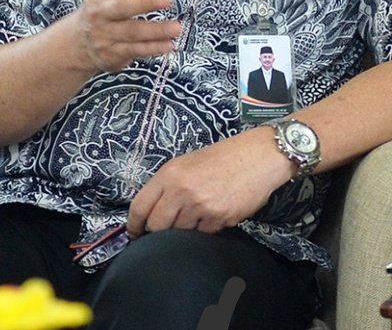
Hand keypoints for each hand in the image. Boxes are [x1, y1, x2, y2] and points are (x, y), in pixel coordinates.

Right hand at [73, 0, 181, 73]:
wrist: (79, 41)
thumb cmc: (102, 6)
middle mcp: (100, 11)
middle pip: (123, 6)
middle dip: (146, 2)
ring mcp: (105, 33)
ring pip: (132, 31)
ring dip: (156, 30)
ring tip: (176, 27)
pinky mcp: (112, 53)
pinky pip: (135, 50)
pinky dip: (152, 48)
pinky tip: (168, 45)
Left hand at [126, 128, 295, 236]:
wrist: (258, 157)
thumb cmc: (222, 157)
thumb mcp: (187, 162)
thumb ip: (168, 186)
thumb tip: (153, 212)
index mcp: (169, 174)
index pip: (140, 207)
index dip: (133, 225)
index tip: (134, 233)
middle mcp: (181, 191)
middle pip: (156, 227)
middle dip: (157, 232)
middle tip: (163, 230)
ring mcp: (200, 207)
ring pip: (179, 234)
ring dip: (183, 230)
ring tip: (195, 216)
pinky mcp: (219, 220)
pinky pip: (202, 235)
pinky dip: (204, 230)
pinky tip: (212, 215)